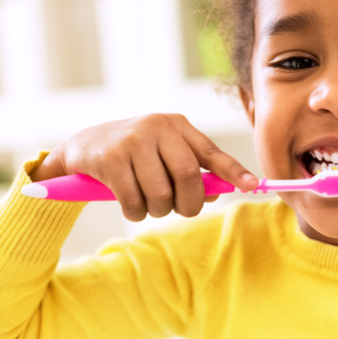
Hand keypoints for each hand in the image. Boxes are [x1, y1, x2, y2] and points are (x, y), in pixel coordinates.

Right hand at [29, 114, 258, 220]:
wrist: (83, 147)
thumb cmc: (135, 155)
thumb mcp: (165, 154)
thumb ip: (192, 171)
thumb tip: (219, 192)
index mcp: (178, 126)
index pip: (213, 152)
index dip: (234, 172)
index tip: (253, 186)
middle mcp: (159, 128)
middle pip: (189, 177)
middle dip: (189, 204)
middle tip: (180, 210)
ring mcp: (133, 141)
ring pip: (161, 193)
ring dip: (158, 210)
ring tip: (148, 205)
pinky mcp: (111, 159)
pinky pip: (134, 201)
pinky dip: (136, 212)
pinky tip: (129, 204)